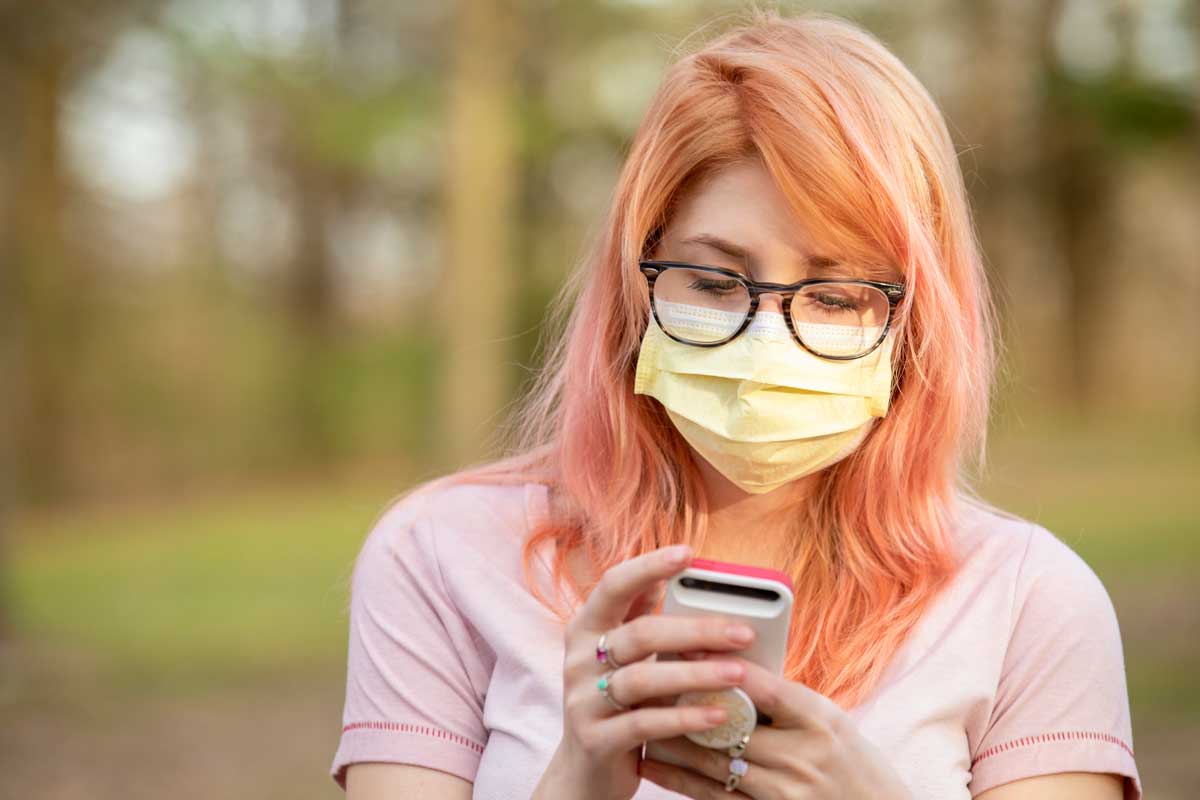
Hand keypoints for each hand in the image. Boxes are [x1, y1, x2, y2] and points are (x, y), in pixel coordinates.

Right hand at [533, 544, 759, 799]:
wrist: (583, 773)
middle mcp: (577, 660)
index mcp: (585, 629)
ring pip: (643, 678)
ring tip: (738, 674)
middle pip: (640, 633)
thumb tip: (670, 576)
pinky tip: (719, 714)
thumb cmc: (614, 705)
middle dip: (696, 629)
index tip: (689, 554)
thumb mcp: (620, 658)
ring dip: (696, 673)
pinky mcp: (595, 740)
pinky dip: (685, 716)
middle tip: (743, 632)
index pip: (613, 585)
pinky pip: (645, 724)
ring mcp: (581, 701)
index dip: (648, 565)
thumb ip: (639, 619)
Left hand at [638, 657, 913, 799]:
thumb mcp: (829, 719)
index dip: (721, 665)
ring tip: (637, 717)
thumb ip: (783, 698)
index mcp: (819, 719)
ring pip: (712, 761)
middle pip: (728, 723)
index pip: (763, 684)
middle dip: (683, 701)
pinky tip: (654, 763)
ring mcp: (784, 792)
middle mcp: (801, 755)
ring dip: (670, 739)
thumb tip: (726, 666)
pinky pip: (712, 797)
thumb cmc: (851, 760)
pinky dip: (678, 779)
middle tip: (644, 680)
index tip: (687, 646)